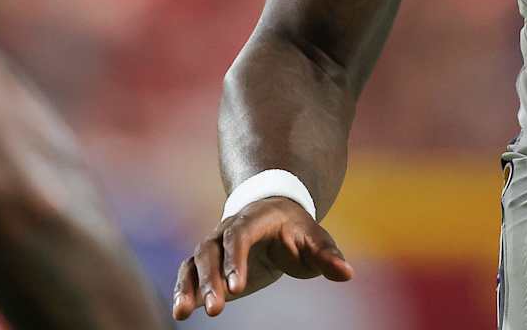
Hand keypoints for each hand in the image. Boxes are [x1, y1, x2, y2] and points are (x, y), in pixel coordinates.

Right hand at [171, 197, 353, 319]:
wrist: (274, 214)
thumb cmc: (297, 229)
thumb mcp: (315, 237)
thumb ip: (327, 255)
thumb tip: (346, 273)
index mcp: (253, 219)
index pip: (239, 236)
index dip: (235, 260)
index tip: (236, 288)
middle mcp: (226, 229)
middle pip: (210, 249)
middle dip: (210, 278)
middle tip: (216, 308)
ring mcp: (214, 245)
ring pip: (193, 261)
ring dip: (187, 286)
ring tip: (181, 313)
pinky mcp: (208, 264)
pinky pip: (189, 273)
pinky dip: (183, 290)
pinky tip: (180, 312)